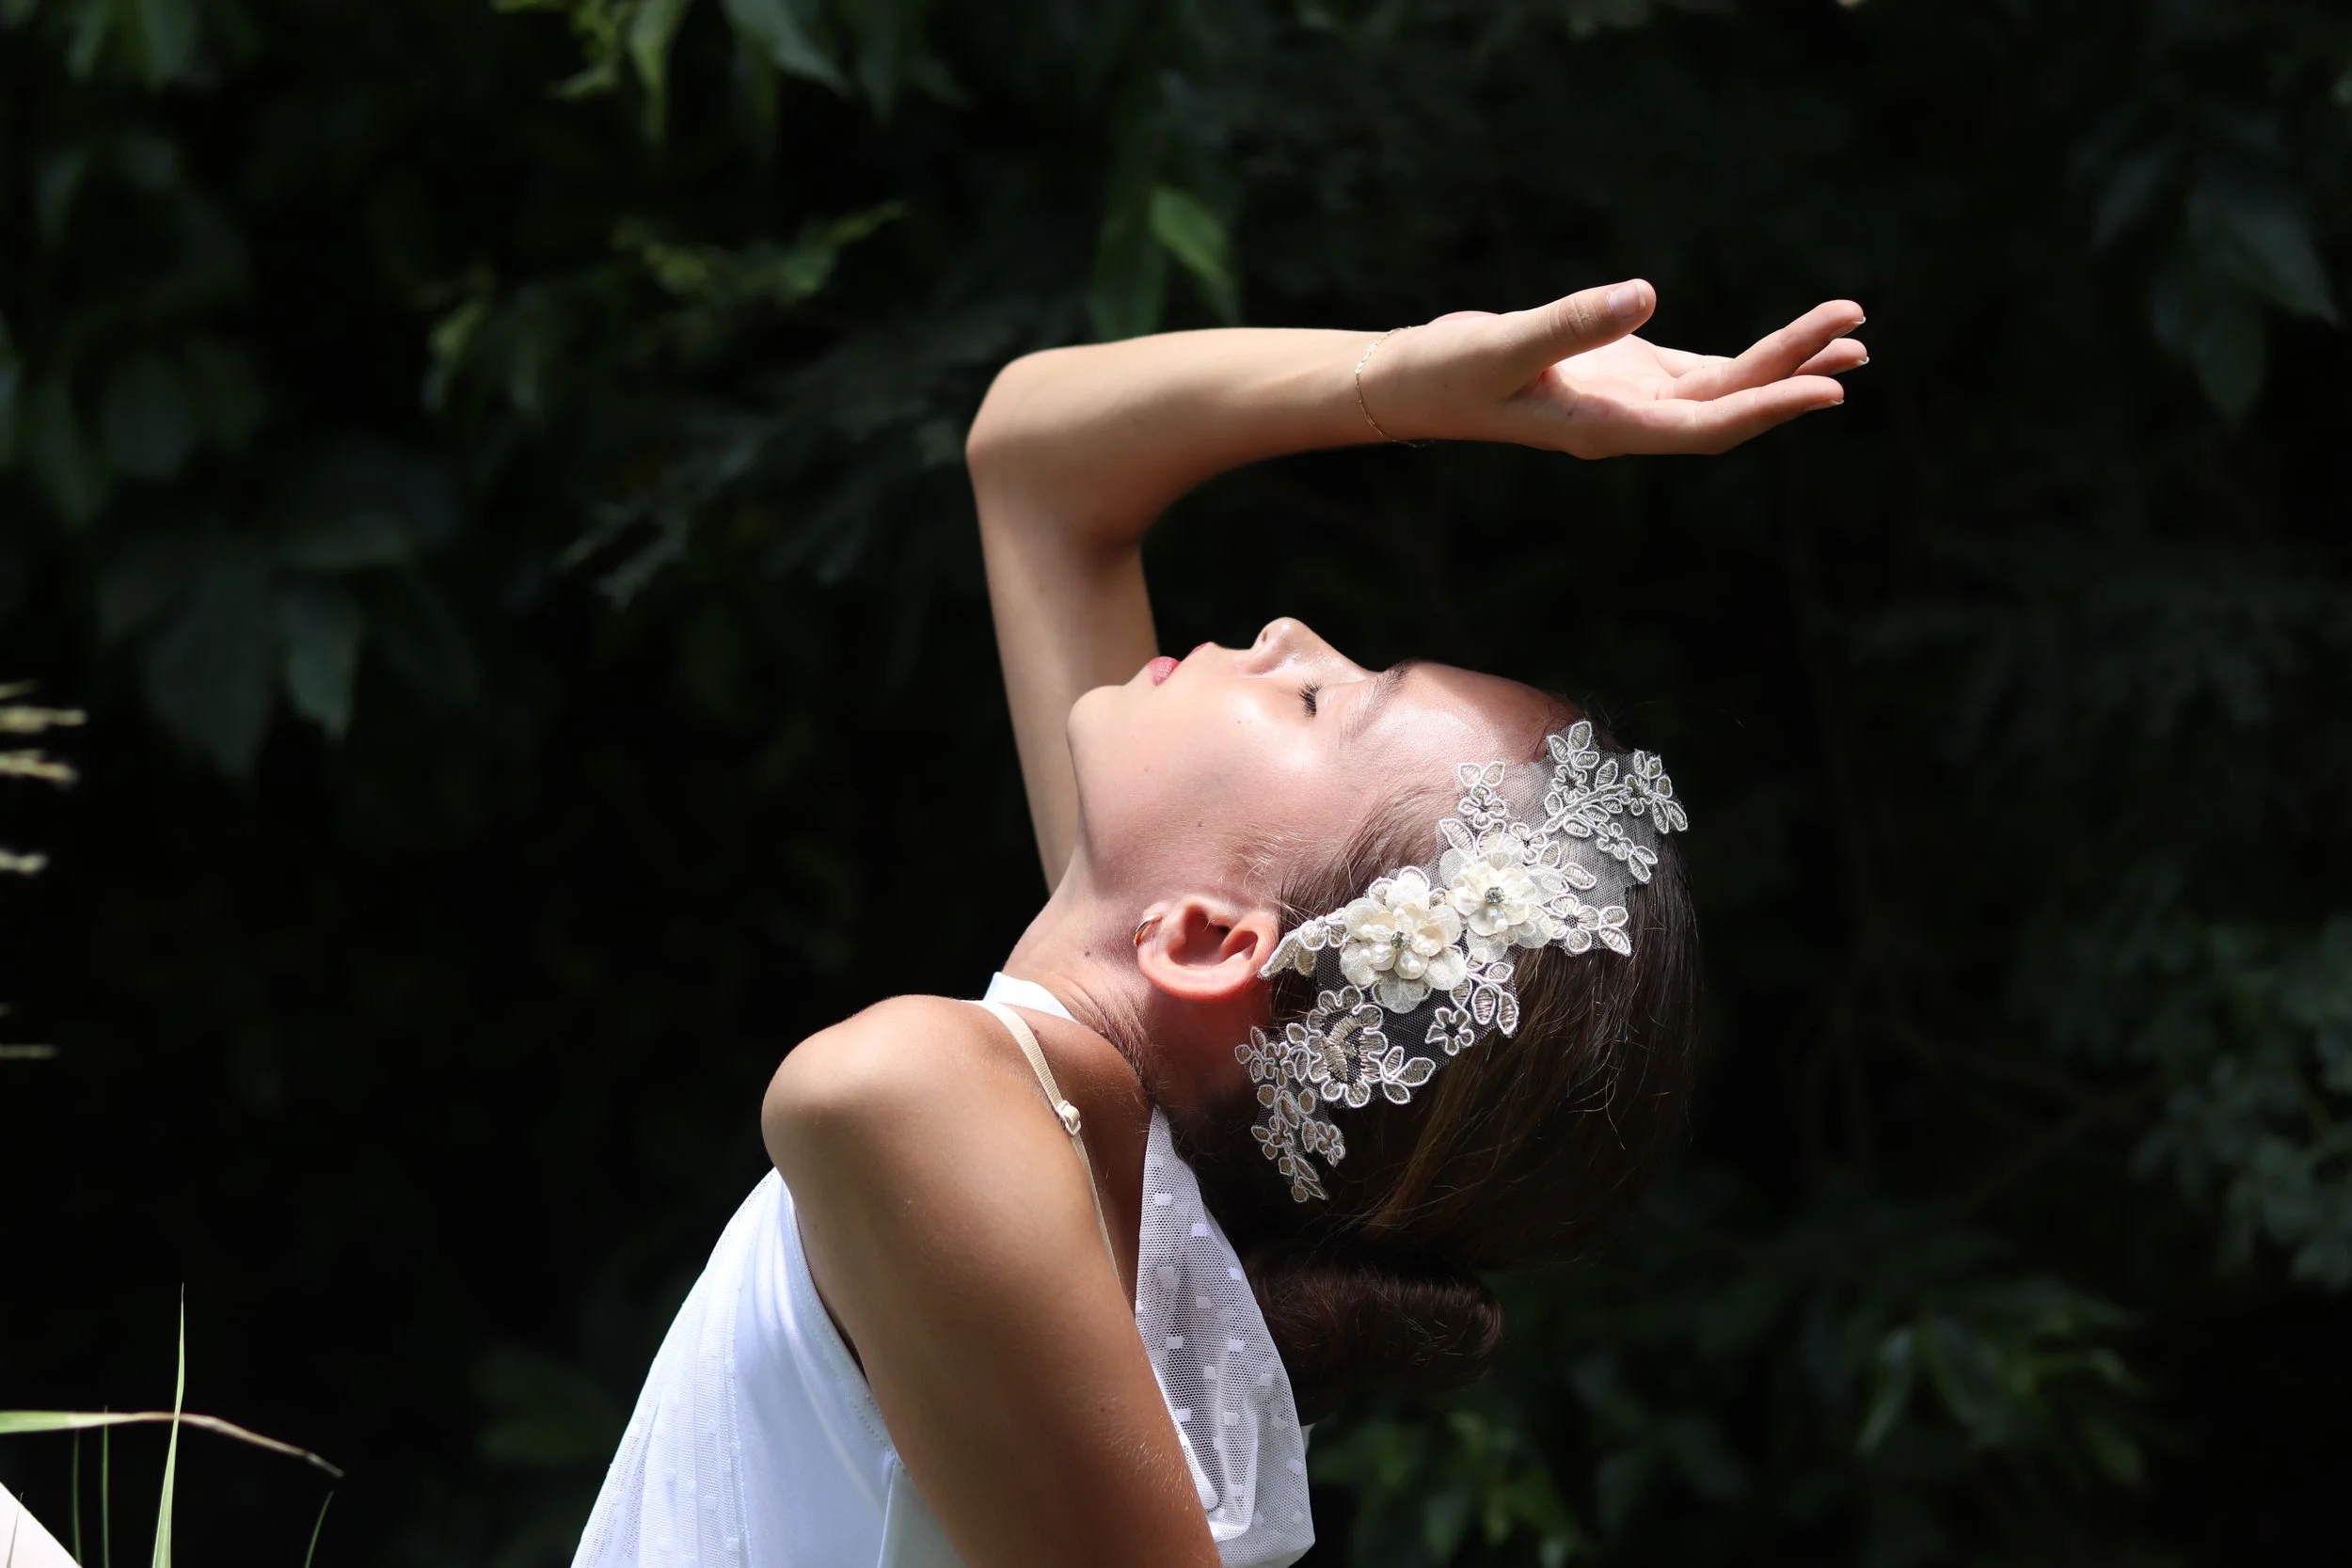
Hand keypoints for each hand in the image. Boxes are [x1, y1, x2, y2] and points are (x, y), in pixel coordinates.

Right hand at [1361, 280, 1865, 456]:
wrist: (1412, 383)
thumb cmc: (1447, 372)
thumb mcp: (1503, 345)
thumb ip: (1572, 323)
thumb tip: (1645, 295)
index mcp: (1607, 428)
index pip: (1707, 425)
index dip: (1770, 407)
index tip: (1829, 388)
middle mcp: (1630, 422)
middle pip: (1729, 403)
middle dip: (1795, 373)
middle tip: (1859, 338)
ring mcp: (1629, 400)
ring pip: (1722, 388)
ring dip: (1783, 365)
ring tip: (1852, 339)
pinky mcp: (1622, 374)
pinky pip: (1699, 372)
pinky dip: (1745, 359)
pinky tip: (1788, 346)